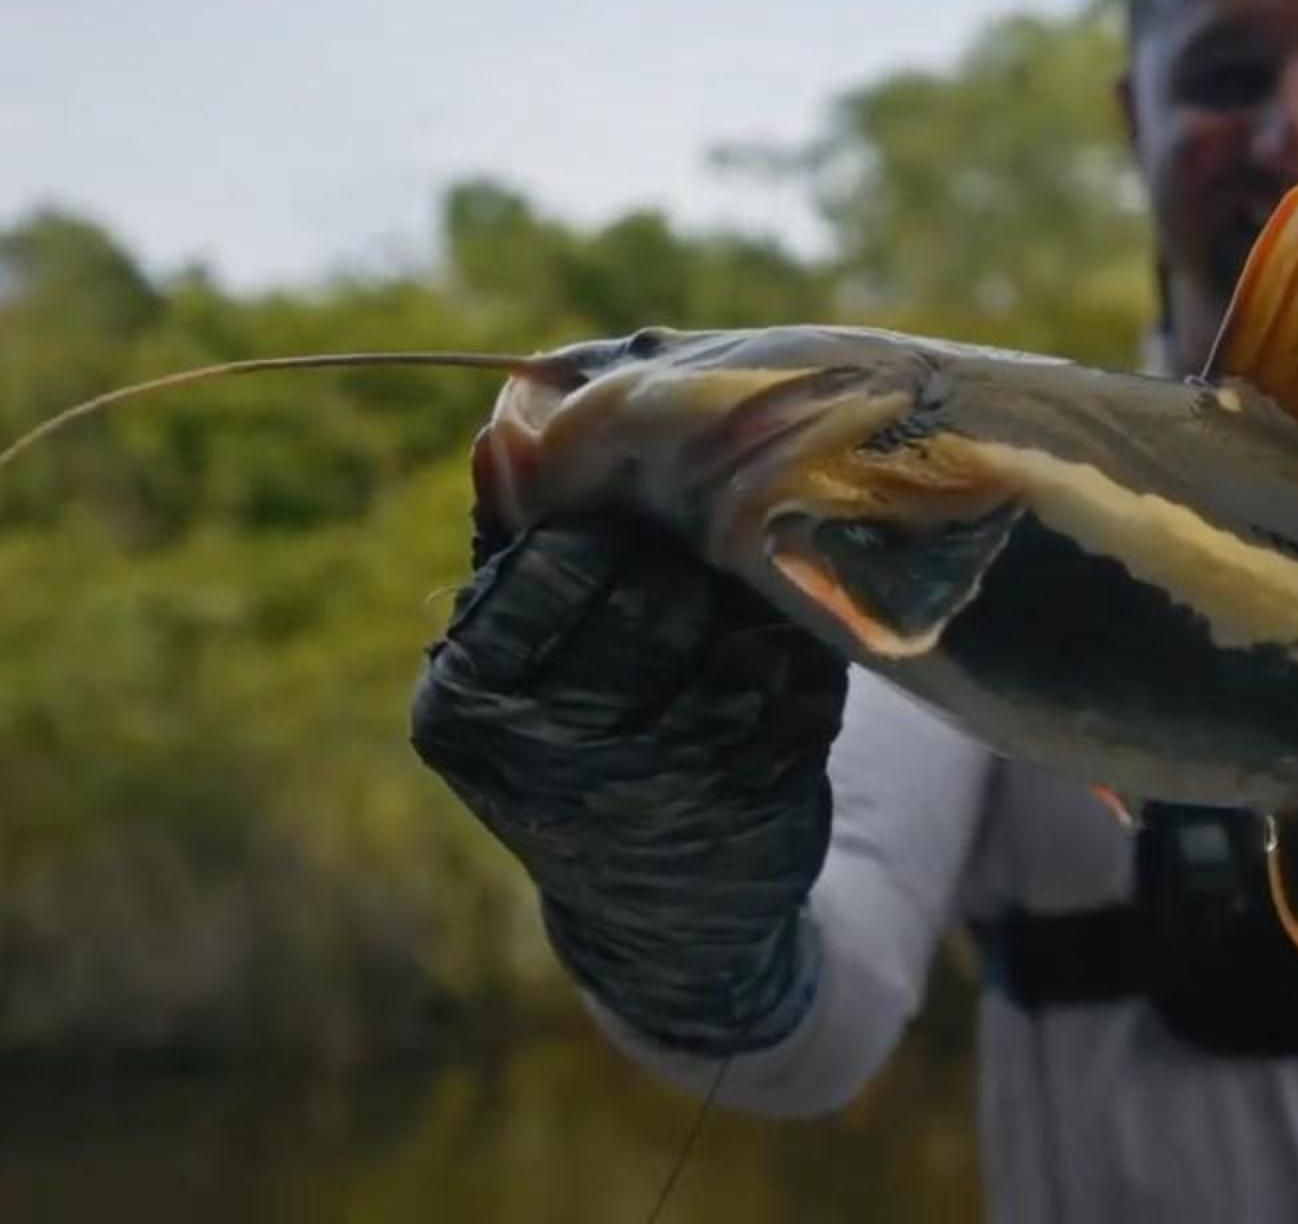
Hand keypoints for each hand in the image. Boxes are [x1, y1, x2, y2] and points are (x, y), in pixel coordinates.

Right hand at [410, 516, 848, 1054]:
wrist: (658, 909)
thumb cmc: (576, 734)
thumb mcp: (516, 660)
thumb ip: (517, 541)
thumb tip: (514, 416)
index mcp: (467, 700)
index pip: (558, 563)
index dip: (607, 535)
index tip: (625, 540)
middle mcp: (556, 754)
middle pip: (652, 594)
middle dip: (682, 568)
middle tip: (692, 568)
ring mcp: (666, 784)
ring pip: (736, 628)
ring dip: (746, 607)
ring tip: (733, 616)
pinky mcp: (760, 798)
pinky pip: (801, 674)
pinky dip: (799, 655)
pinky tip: (778, 671)